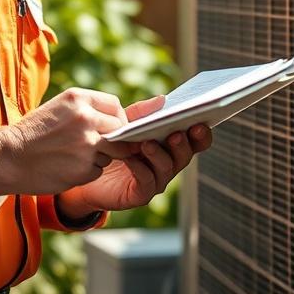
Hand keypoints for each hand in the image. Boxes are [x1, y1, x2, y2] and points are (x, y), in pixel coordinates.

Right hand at [0, 88, 135, 195]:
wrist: (7, 157)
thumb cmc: (31, 133)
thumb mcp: (58, 108)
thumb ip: (85, 110)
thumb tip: (113, 120)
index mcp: (78, 99)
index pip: (115, 105)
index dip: (116, 117)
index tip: (111, 126)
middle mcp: (86, 119)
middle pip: (119, 130)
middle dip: (114, 139)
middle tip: (99, 145)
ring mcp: (87, 145)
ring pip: (112, 152)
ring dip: (100, 156)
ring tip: (75, 156)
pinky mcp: (84, 168)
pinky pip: (98, 170)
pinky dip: (88, 172)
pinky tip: (68, 168)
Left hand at [56, 95, 213, 216]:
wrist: (91, 169)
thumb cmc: (114, 144)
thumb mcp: (126, 123)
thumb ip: (142, 112)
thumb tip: (162, 99)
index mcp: (172, 145)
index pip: (195, 141)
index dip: (202, 133)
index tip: (199, 122)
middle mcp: (169, 163)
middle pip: (185, 154)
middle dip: (183, 144)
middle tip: (176, 133)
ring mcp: (157, 180)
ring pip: (167, 168)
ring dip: (159, 155)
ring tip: (147, 143)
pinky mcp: (141, 194)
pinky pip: (147, 181)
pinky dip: (140, 168)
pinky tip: (130, 158)